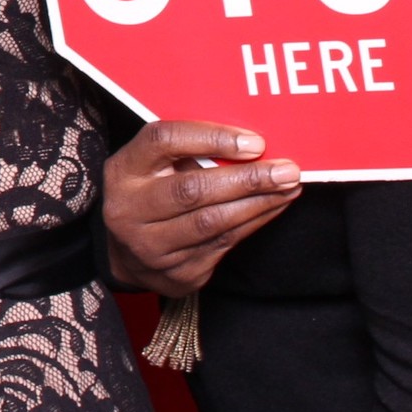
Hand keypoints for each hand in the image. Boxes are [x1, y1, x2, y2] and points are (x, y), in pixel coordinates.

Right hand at [102, 121, 300, 296]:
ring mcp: (151, 247)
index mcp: (123, 171)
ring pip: (213, 222)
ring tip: (289, 187)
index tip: (254, 142)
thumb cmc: (150, 193)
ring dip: (259, 203)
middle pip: (193, 189)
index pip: (163, 141)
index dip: (210, 138)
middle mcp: (130, 210)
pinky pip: (223, 245)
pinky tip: (272, 208)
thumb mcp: (152, 165)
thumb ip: (188, 150)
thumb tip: (250, 143)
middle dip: (247, 179)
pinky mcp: (177, 273)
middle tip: (287, 170)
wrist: (127, 254)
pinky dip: (254, 223)